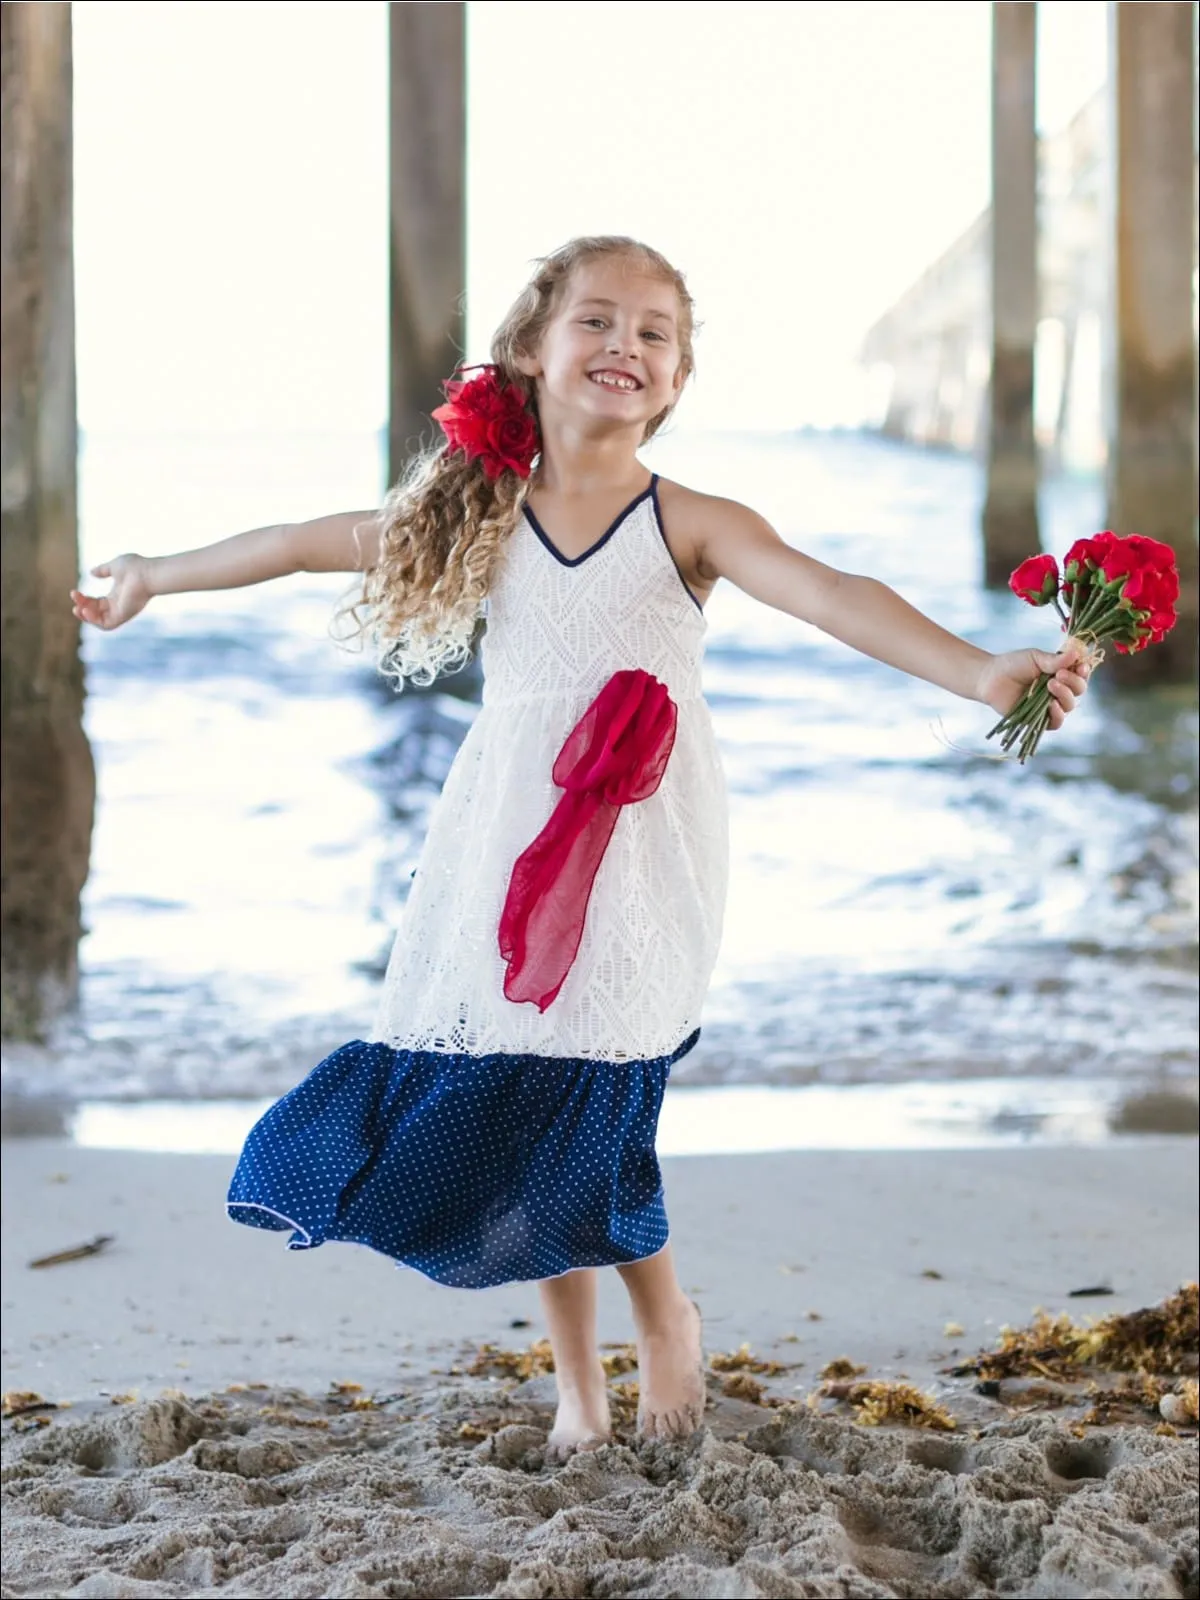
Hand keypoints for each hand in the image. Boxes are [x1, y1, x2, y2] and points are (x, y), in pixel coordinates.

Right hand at [70, 555, 153, 630]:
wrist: (148, 573)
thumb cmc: (135, 567)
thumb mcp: (114, 566)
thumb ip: (103, 570)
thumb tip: (92, 572)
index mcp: (116, 596)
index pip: (96, 603)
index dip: (83, 600)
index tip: (74, 592)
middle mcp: (119, 606)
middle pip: (95, 611)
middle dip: (82, 606)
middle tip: (74, 596)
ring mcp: (121, 612)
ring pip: (99, 621)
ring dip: (86, 617)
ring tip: (77, 609)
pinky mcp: (124, 616)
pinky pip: (106, 625)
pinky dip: (94, 621)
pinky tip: (85, 611)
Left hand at [976, 637, 1092, 728]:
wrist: (990, 678)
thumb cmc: (1013, 665)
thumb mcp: (1035, 657)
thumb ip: (1054, 659)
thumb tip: (1076, 653)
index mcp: (1062, 673)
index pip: (1082, 674)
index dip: (1084, 671)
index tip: (1080, 666)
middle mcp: (1060, 690)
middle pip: (1079, 690)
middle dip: (1073, 682)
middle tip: (1058, 674)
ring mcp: (1051, 705)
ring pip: (1070, 705)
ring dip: (1065, 695)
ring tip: (1051, 684)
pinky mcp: (1040, 719)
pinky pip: (1056, 721)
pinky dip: (1058, 714)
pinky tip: (1052, 705)